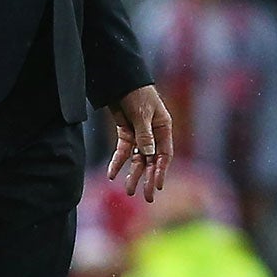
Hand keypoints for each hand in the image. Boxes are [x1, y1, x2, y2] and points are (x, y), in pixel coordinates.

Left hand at [107, 85, 173, 201]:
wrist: (120, 79)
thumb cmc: (136, 93)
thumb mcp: (142, 114)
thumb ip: (144, 135)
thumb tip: (148, 155)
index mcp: (163, 128)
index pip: (164, 155)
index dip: (161, 171)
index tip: (156, 185)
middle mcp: (153, 134)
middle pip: (151, 160)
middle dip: (148, 178)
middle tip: (146, 197)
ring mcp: (139, 134)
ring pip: (137, 159)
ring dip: (133, 174)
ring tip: (129, 190)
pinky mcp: (126, 132)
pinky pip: (123, 151)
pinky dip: (118, 162)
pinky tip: (112, 174)